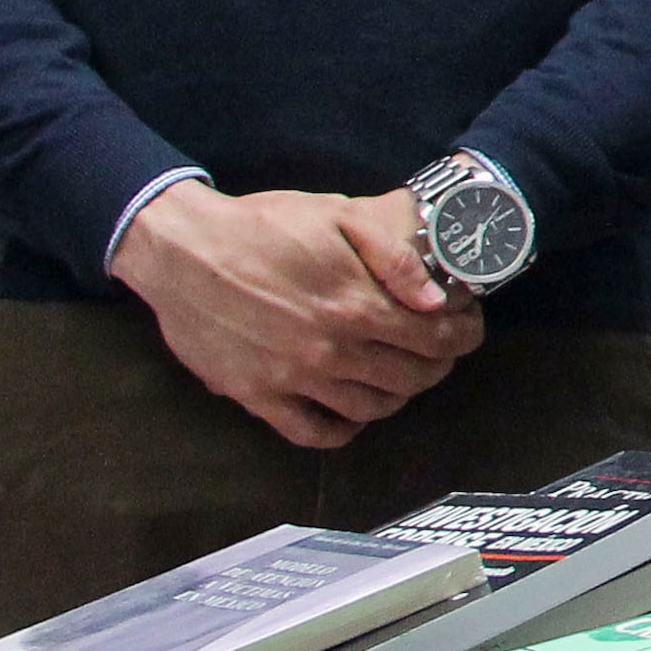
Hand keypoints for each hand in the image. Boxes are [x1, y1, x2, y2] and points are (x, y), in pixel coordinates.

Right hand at [112, 181, 484, 448]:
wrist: (181, 251)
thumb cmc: (262, 226)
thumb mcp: (336, 216)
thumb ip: (394, 257)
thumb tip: (436, 299)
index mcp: (356, 304)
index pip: (438, 338)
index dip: (465, 334)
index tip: (468, 326)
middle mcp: (331, 350)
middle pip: (413, 378)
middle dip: (439, 364)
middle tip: (439, 349)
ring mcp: (294, 379)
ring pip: (372, 409)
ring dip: (398, 395)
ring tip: (399, 373)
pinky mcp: (258, 397)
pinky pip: (313, 433)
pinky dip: (343, 429)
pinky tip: (353, 410)